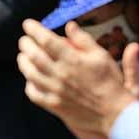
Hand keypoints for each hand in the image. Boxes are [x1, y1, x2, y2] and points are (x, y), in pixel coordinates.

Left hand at [16, 20, 138, 138]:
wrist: (115, 115)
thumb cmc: (111, 83)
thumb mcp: (102, 56)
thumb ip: (84, 39)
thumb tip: (70, 25)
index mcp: (73, 60)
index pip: (46, 40)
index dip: (34, 30)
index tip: (28, 24)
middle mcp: (60, 75)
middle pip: (34, 55)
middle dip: (25, 44)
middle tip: (25, 39)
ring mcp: (55, 91)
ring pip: (30, 74)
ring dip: (23, 62)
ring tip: (23, 55)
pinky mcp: (54, 106)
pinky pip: (34, 94)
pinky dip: (29, 84)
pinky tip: (30, 78)